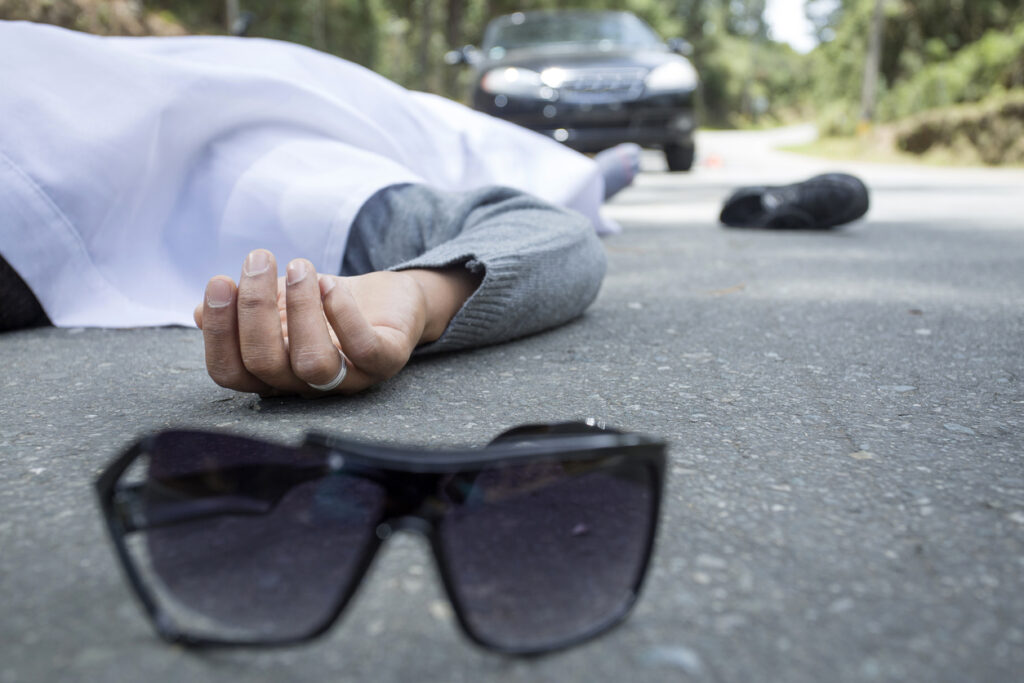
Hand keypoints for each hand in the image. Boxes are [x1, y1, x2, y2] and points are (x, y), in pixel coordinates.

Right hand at [194, 249, 476, 395]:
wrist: (389, 300)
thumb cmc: (326, 305)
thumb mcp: (279, 301)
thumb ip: (242, 309)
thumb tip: (200, 312)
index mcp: (273, 375)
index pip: (231, 372)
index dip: (219, 332)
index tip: (219, 281)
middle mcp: (306, 386)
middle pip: (265, 365)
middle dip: (255, 308)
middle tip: (259, 258)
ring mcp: (348, 379)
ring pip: (312, 363)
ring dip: (300, 309)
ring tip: (298, 267)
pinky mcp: (386, 361)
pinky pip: (363, 348)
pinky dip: (342, 312)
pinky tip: (331, 283)